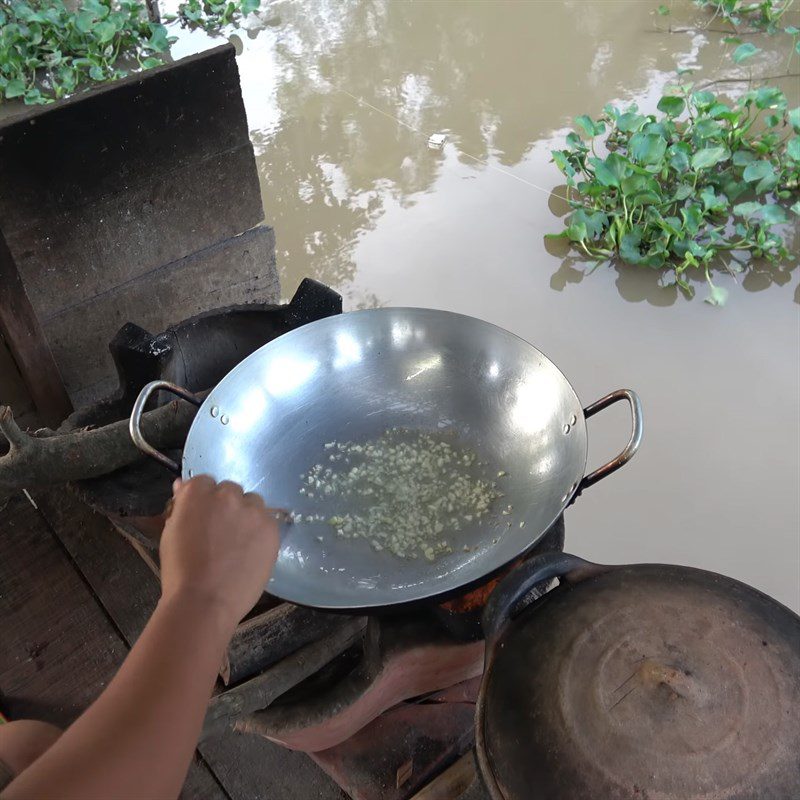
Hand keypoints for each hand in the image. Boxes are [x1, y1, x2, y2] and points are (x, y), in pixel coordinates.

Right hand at [159, 476, 280, 631]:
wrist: (204, 601)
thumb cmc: (179, 571)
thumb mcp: (171, 533)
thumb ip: (182, 507)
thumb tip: (181, 486)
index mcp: (198, 492)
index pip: (204, 483)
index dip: (204, 502)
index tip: (202, 518)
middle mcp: (227, 495)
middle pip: (231, 491)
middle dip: (226, 506)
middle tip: (220, 532)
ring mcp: (252, 510)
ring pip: (253, 503)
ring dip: (246, 515)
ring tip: (238, 543)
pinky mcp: (271, 528)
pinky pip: (267, 522)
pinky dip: (260, 532)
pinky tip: (251, 552)